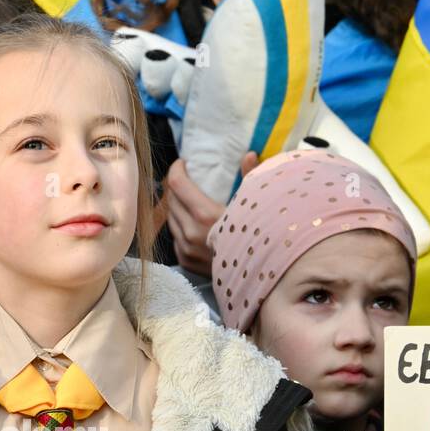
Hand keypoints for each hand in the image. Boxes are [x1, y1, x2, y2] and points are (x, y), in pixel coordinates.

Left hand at [164, 152, 258, 275]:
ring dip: (177, 207)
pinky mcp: (186, 262)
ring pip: (171, 219)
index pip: (176, 184)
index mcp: (204, 214)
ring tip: (188, 200)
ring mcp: (185, 249)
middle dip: (176, 186)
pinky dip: (181, 227)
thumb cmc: (258, 237)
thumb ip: (249, 177)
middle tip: (187, 179)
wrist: (256, 276)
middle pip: (171, 200)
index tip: (183, 163)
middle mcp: (190, 232)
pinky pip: (175, 238)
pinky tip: (192, 224)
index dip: (176, 169)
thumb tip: (249, 154)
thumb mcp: (254, 206)